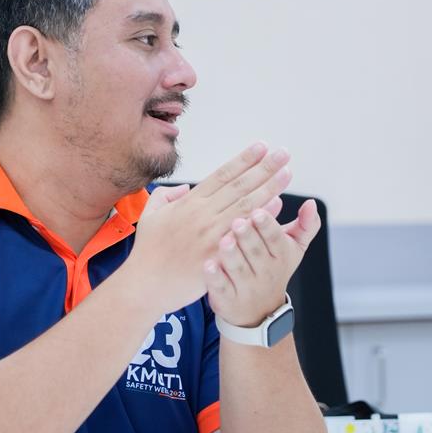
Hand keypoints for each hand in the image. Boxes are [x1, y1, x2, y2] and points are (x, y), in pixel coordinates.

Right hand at [125, 142, 292, 314]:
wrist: (145, 284)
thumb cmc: (148, 251)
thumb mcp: (150, 214)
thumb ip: (167, 196)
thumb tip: (186, 187)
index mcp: (188, 203)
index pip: (222, 175)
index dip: (243, 160)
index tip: (261, 147)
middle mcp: (201, 214)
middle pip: (240, 186)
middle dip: (264, 167)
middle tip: (283, 153)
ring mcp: (210, 234)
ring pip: (246, 206)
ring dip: (269, 187)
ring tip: (286, 173)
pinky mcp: (217, 255)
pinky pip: (244, 232)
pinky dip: (261, 218)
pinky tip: (277, 206)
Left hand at [204, 200, 320, 326]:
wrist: (259, 312)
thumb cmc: (273, 268)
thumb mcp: (293, 249)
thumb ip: (305, 225)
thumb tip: (311, 202)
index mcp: (280, 256)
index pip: (275, 239)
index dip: (267, 226)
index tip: (258, 211)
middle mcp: (265, 272)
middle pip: (256, 252)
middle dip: (248, 237)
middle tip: (237, 222)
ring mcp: (246, 287)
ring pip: (238, 269)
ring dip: (231, 255)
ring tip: (224, 240)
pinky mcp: (228, 298)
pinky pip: (222, 287)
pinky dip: (215, 277)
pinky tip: (208, 265)